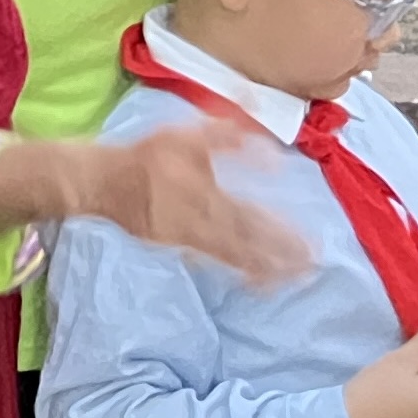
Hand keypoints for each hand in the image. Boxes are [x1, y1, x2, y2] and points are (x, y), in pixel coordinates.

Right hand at [76, 123, 309, 285]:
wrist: (105, 182)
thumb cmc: (147, 156)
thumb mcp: (187, 137)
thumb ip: (228, 138)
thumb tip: (268, 152)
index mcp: (212, 196)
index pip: (256, 220)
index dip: (283, 235)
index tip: (310, 246)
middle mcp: (207, 224)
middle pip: (251, 245)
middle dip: (282, 258)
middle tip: (312, 270)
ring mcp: (193, 240)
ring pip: (237, 258)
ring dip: (266, 269)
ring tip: (293, 280)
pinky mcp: (182, 246)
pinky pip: (217, 263)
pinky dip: (239, 272)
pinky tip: (255, 281)